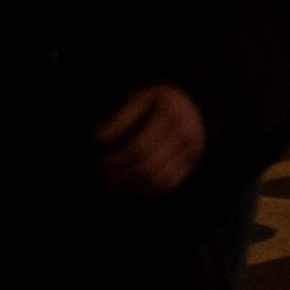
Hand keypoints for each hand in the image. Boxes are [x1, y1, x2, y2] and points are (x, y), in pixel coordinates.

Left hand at [92, 84, 208, 196]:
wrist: (192, 104)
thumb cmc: (158, 101)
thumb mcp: (141, 97)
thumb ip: (121, 116)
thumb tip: (97, 138)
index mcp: (171, 114)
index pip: (139, 146)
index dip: (115, 159)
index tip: (97, 162)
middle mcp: (187, 134)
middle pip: (148, 167)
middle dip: (119, 176)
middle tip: (100, 177)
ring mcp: (192, 151)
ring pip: (158, 181)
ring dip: (130, 188)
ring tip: (109, 186)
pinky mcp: (192, 164)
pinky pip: (167, 186)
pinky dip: (145, 191)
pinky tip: (127, 188)